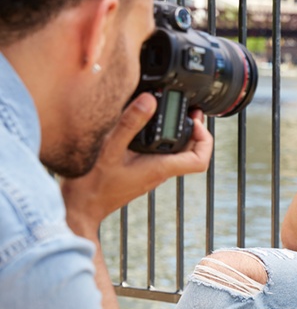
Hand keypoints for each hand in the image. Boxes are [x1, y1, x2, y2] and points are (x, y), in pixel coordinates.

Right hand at [61, 93, 213, 236]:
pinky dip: (160, 139)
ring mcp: (150, 173)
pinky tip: (146, 126)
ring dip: (177, 133)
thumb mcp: (110, 148)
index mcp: (160, 168)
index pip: (200, 160)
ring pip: (174, 153)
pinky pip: (158, 154)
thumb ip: (130, 124)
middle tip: (186, 110)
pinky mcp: (139, 172)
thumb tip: (150, 100)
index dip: (206, 139)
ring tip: (168, 113)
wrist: (78, 208)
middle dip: (193, 130)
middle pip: (190, 152)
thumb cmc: (92, 185)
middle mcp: (159, 172)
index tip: (195, 121)